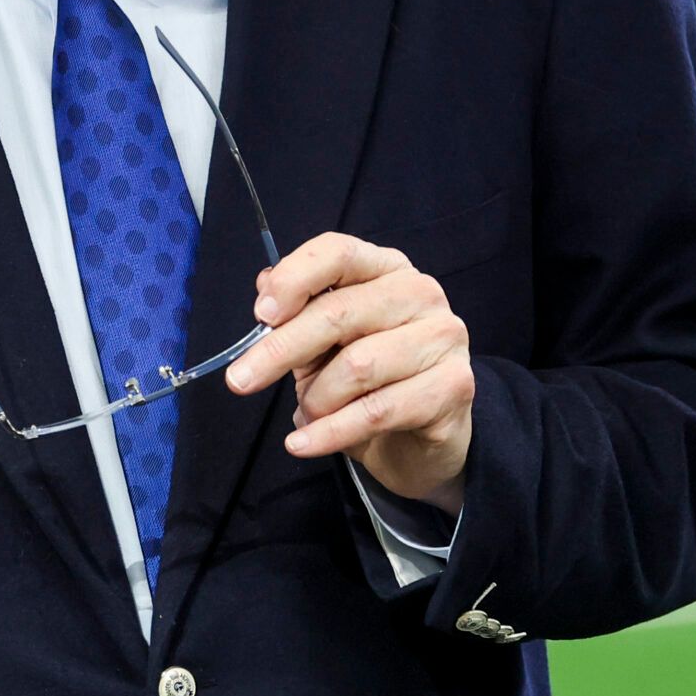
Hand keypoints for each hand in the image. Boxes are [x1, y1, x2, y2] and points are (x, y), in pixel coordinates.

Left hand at [222, 232, 473, 513]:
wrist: (421, 440)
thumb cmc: (368, 380)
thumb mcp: (324, 345)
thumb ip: (298, 314)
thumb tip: (264, 286)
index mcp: (386, 268)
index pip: (338, 252)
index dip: (294, 278)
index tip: (260, 314)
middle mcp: (420, 293)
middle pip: (339, 312)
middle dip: (281, 349)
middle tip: (240, 380)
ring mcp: (443, 337)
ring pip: (358, 365)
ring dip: (316, 399)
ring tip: (305, 416)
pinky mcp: (454, 386)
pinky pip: (378, 411)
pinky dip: (330, 432)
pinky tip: (302, 443)